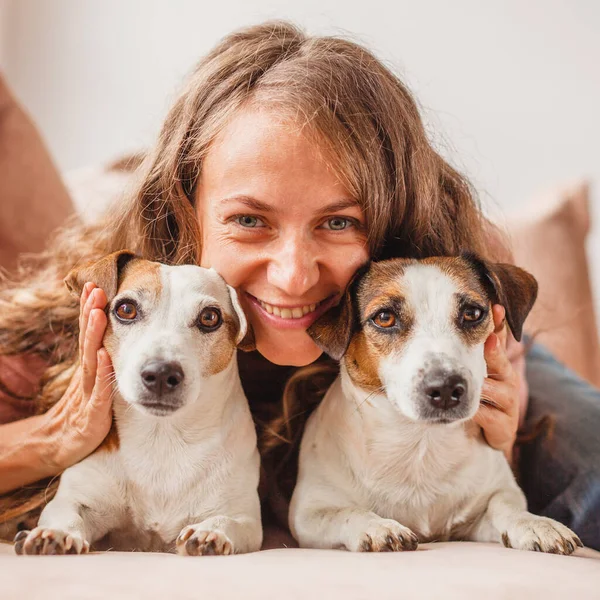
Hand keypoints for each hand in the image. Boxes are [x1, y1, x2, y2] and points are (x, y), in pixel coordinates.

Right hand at [42, 282, 113, 470]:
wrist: (61, 446)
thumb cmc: (84, 412)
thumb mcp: (92, 384)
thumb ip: (99, 361)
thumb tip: (107, 337)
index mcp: (87, 368)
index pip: (88, 335)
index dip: (90, 311)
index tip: (95, 286)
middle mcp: (85, 376)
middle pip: (87, 341)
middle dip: (91, 314)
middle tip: (96, 289)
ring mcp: (87, 394)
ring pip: (91, 360)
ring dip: (94, 335)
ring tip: (99, 312)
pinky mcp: (93, 415)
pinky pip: (99, 392)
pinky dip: (103, 373)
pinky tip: (105, 356)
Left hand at [473, 305, 519, 462]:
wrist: (483, 437)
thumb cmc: (475, 399)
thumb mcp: (470, 373)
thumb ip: (466, 348)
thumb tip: (455, 321)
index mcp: (497, 365)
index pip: (498, 340)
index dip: (498, 324)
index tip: (494, 308)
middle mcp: (506, 380)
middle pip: (501, 362)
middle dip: (495, 351)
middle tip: (489, 340)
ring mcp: (507, 403)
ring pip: (494, 390)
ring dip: (482, 388)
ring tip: (475, 385)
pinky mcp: (504, 426)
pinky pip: (489, 416)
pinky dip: (478, 414)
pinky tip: (470, 413)